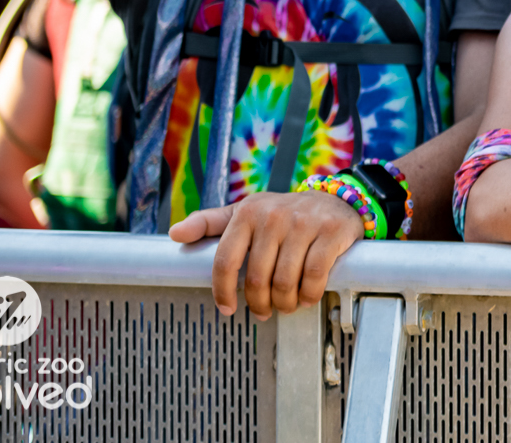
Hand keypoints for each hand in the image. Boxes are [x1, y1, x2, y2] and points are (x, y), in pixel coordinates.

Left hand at [170, 191, 363, 317]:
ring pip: (285, 281)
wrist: (335, 200)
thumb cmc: (284, 214)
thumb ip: (209, 223)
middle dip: (259, 303)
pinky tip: (307, 296)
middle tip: (264, 311)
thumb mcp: (246, 213)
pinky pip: (314, 275)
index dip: (223, 291)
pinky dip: (309, 294)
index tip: (227, 309)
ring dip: (285, 303)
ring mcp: (304, 223)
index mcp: (247, 212)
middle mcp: (274, 215)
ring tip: (287, 305)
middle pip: (257, 278)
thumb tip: (175, 234)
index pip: (225, 260)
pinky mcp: (330, 232)